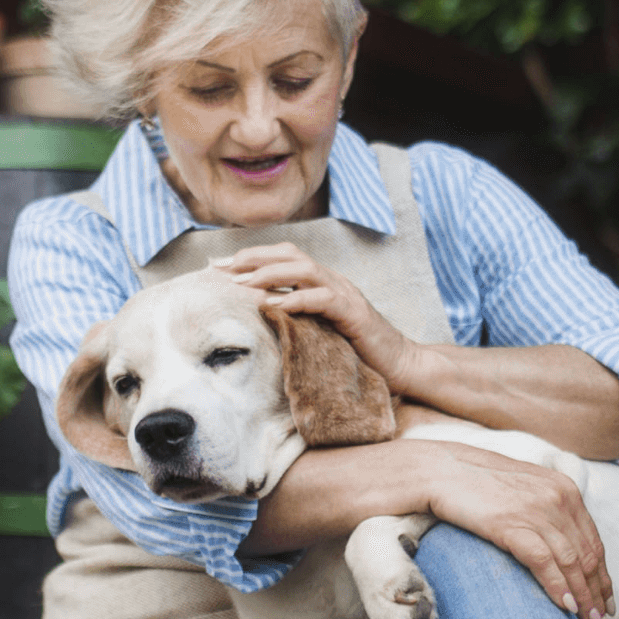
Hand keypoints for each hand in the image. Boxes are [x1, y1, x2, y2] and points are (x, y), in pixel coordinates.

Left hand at [214, 243, 437, 390]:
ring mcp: (345, 294)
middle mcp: (332, 281)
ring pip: (305, 269)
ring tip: (241, 283)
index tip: (217, 266)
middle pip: (289, 254)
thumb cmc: (357, 351)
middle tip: (221, 268)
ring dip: (270, 273)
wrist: (400, 365)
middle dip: (252, 258)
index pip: (283, 257)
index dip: (250, 257)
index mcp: (322, 282)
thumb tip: (256, 314)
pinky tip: (275, 304)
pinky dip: (297, 298)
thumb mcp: (318, 330)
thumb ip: (295, 317)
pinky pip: (324, 298)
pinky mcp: (355, 314)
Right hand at [417, 441, 614, 618]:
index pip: (594, 541)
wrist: (441, 469)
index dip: (603, 576)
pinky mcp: (513, 524)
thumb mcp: (526, 489)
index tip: (606, 599)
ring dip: (582, 597)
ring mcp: (537, 510)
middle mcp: (558, 498)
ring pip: (571, 563)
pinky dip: (558, 587)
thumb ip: (548, 509)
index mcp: (565, 489)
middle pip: (587, 555)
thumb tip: (561, 542)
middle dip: (596, 593)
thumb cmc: (478, 482)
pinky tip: (565, 606)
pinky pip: (544, 562)